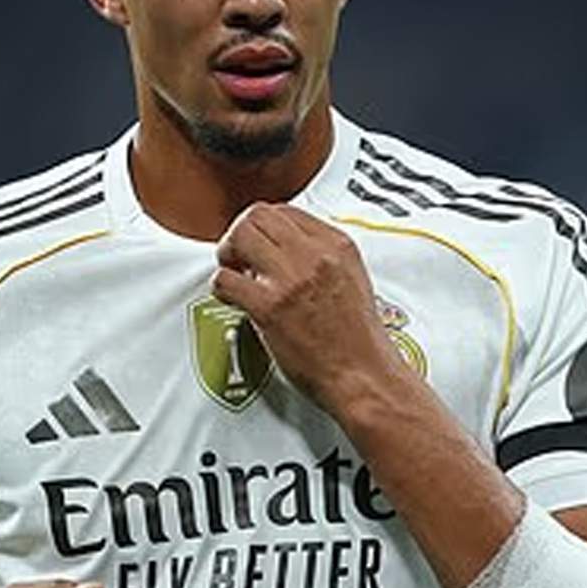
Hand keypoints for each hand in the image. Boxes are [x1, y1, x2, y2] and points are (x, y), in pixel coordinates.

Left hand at [212, 203, 409, 413]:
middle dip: (241, 233)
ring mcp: (291, 280)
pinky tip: (233, 299)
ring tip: (235, 274)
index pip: (285, 210)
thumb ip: (322, 258)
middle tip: (239, 256)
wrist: (364, 377)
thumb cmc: (359, 341)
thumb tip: (287, 250)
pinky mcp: (270, 308)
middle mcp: (315, 256)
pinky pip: (226, 280)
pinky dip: (221, 287)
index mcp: (338, 246)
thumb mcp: (353, 280)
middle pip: (258, 215)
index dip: (264, 226)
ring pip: (240, 236)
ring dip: (228, 254)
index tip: (259, 243)